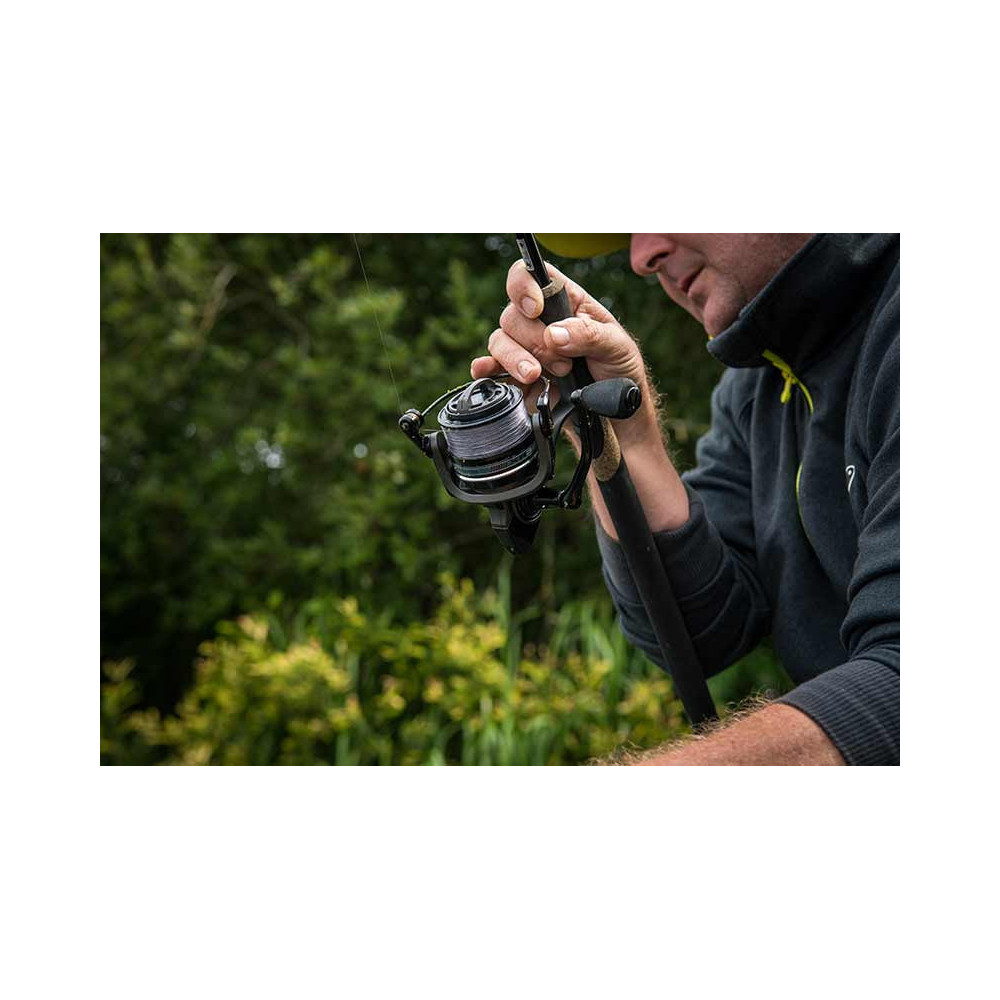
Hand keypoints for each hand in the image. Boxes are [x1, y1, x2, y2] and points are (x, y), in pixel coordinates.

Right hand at [470, 260, 649, 390]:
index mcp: (564, 301)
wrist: (612, 408)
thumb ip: (589, 334)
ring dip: (516, 359)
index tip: (534, 309)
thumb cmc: (618, 367)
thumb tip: (554, 334)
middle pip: (512, 316)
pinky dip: (486, 369)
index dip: (525, 286)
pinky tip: (486, 372)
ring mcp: (525, 348)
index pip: (532, 275)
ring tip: (538, 376)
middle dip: (535, 342)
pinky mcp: (515, 375)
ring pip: (500, 341)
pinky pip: (491, 367)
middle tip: (565, 363)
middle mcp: (539, 320)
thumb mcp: (616, 345)